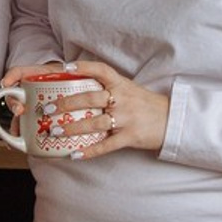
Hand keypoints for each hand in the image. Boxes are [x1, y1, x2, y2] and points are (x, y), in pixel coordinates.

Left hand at [0, 60, 168, 159]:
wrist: (172, 120)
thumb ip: (107, 87)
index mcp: (121, 84)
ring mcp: (126, 118)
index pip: (101, 70)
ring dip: (73, 128)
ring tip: (55, 131)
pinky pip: (106, 145)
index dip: (83, 67)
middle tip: (49, 108)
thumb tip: (78, 86)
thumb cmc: (144, 104)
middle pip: (91, 98)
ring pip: (95, 123)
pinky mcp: (130, 136)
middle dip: (67, 103)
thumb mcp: (128, 89)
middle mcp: (122, 99)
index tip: (65, 68)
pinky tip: (74, 154)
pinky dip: (89, 151)